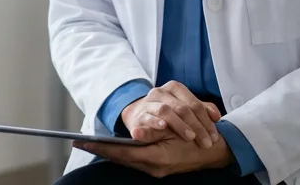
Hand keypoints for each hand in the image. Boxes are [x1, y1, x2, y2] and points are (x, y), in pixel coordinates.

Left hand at [74, 133, 233, 177]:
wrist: (218, 150)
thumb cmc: (200, 138)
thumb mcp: (178, 131)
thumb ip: (155, 133)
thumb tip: (136, 133)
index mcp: (156, 158)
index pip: (121, 154)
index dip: (101, 148)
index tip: (82, 143)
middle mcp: (154, 166)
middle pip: (120, 159)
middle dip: (101, 151)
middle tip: (81, 143)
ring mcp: (156, 168)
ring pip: (127, 160)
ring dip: (112, 153)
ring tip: (93, 145)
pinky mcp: (158, 166)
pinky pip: (135, 160)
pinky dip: (124, 154)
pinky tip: (115, 148)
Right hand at [119, 81, 220, 146]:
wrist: (138, 115)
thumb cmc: (166, 112)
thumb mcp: (184, 107)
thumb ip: (202, 109)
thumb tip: (217, 116)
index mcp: (175, 88)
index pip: (194, 104)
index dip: (206, 120)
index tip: (214, 136)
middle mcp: (161, 92)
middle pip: (182, 108)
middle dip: (197, 126)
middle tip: (206, 142)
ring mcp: (149, 103)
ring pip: (166, 110)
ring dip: (180, 125)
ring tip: (190, 137)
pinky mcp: (139, 115)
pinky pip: (147, 117)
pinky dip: (155, 121)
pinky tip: (163, 127)